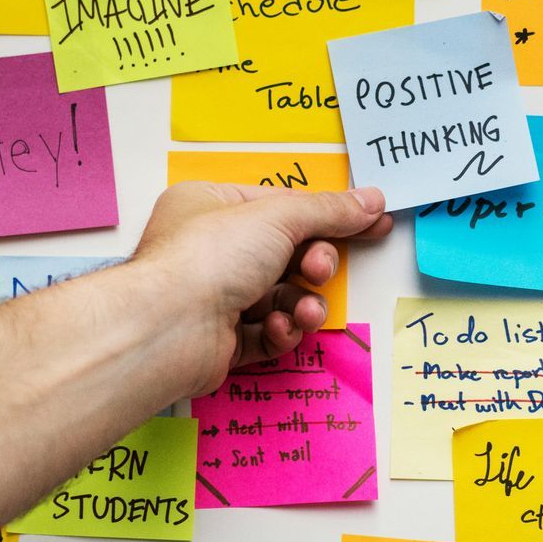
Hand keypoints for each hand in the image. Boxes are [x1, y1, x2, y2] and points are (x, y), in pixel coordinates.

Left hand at [131, 181, 391, 397]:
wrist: (168, 328)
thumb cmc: (207, 258)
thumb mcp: (278, 217)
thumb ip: (329, 210)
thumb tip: (371, 200)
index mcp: (212, 206)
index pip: (282, 207)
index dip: (329, 216)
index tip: (373, 224)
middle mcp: (211, 250)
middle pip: (287, 254)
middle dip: (313, 266)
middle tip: (317, 270)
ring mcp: (215, 297)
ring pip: (282, 298)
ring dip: (302, 305)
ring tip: (303, 311)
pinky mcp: (221, 340)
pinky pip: (267, 333)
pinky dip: (280, 332)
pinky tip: (277, 329)